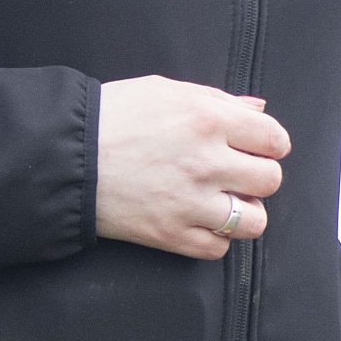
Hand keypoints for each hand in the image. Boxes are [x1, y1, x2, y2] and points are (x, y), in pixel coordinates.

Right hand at [96, 77, 290, 259]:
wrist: (65, 156)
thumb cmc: (113, 117)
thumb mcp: (166, 92)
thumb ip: (219, 100)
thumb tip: (258, 109)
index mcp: (208, 119)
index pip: (275, 139)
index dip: (269, 143)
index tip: (257, 147)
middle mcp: (207, 162)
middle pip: (270, 180)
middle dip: (257, 176)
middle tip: (236, 173)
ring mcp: (191, 203)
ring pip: (254, 221)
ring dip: (244, 212)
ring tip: (223, 201)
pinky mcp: (172, 235)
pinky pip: (219, 249)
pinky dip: (215, 238)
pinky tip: (199, 220)